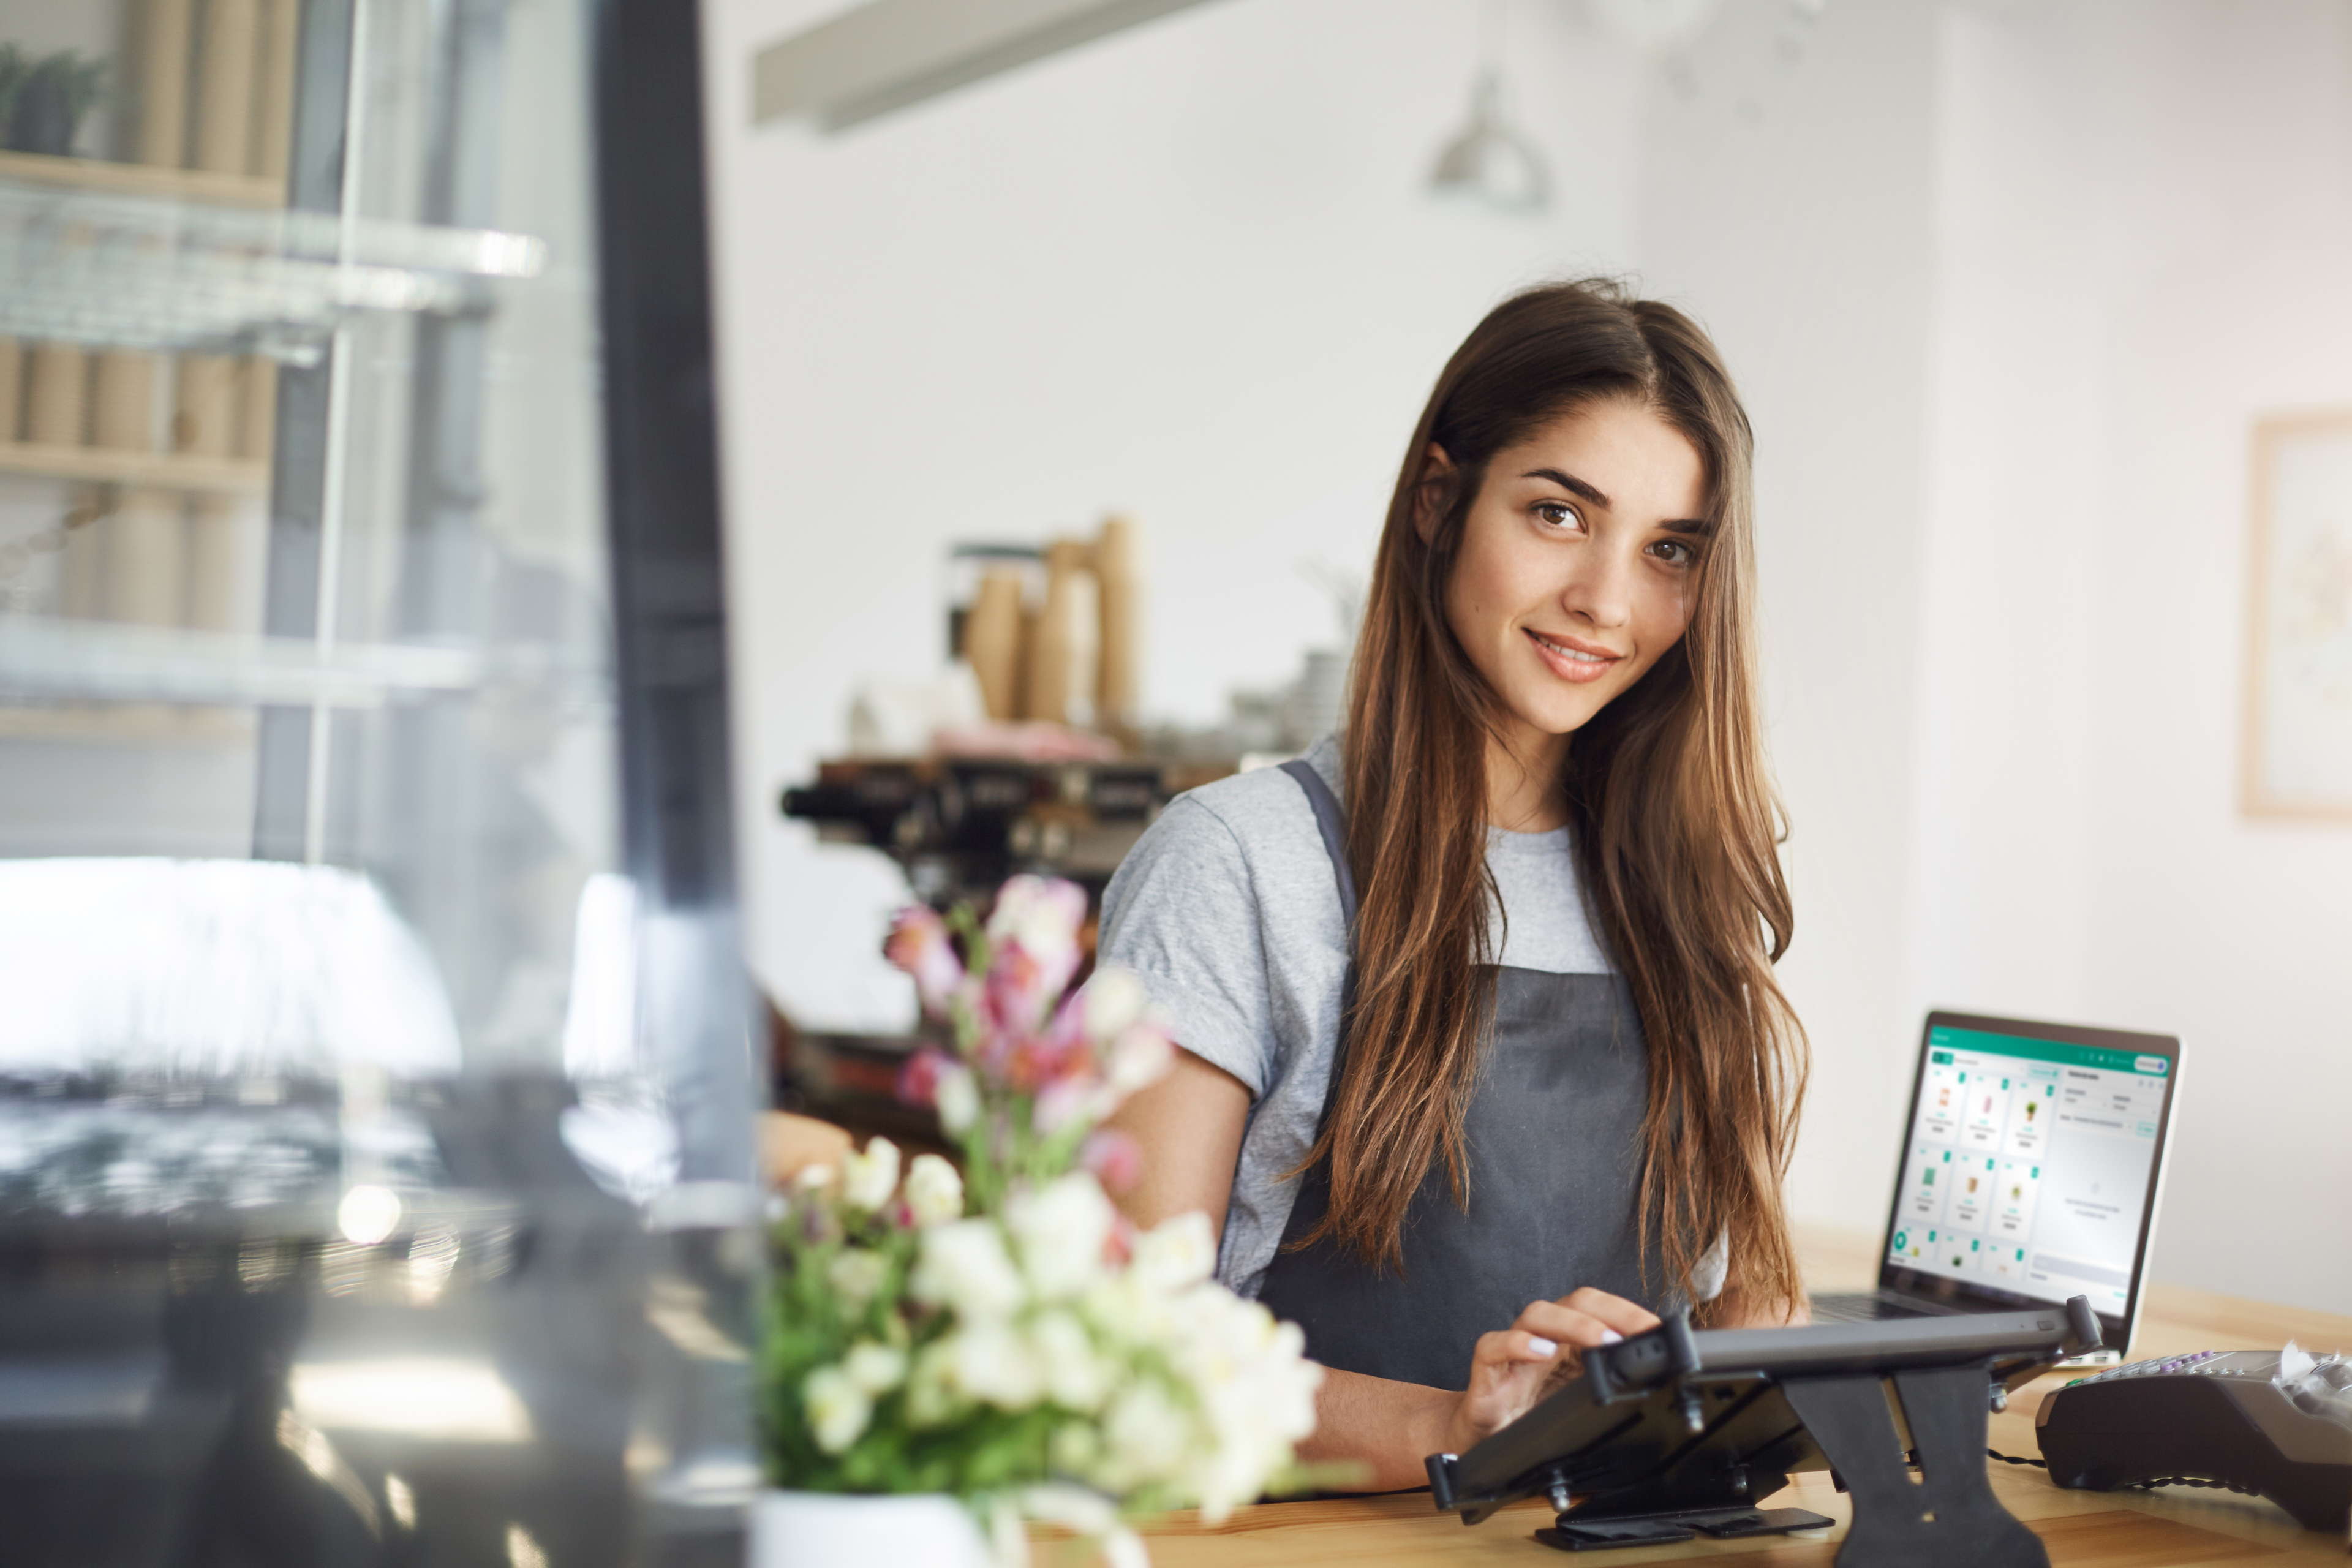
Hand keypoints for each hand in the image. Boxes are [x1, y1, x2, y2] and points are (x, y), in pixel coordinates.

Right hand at [1438, 1288, 1661, 1455]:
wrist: (1481, 1440)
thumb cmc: (1531, 1416)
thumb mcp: (1578, 1403)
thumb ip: (1607, 1387)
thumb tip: (1658, 1386)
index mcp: (1569, 1341)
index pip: (1601, 1309)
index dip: (1630, 1313)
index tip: (1660, 1331)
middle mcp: (1543, 1337)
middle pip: (1574, 1302)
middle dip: (1611, 1313)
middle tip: (1640, 1335)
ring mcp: (1513, 1351)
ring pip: (1538, 1314)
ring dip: (1574, 1325)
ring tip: (1602, 1341)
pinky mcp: (1486, 1371)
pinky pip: (1494, 1345)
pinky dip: (1517, 1343)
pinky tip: (1540, 1351)